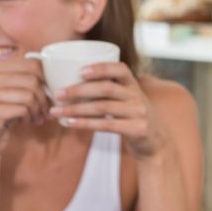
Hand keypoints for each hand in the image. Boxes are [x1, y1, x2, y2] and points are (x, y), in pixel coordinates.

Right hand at [0, 55, 48, 151]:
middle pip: (32, 80)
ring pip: (28, 96)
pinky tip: (26, 122)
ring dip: (38, 110)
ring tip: (37, 117)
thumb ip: (29, 77)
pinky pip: (22, 110)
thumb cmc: (6, 109)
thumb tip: (55, 75)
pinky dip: (30, 117)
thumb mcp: (15, 88)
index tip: (48, 92)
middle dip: (44, 98)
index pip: (32, 64)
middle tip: (45, 109)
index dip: (47, 79)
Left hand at [49, 63, 169, 159]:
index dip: (100, 68)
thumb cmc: (130, 117)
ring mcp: (138, 113)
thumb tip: (67, 85)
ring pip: (102, 108)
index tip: (79, 71)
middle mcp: (137, 96)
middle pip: (106, 89)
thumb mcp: (125, 100)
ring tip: (56, 111)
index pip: (120, 69)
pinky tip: (69, 122)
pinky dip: (85, 123)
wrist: (155, 142)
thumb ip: (106, 91)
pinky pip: (106, 125)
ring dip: (76, 109)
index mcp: (133, 84)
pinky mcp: (137, 129)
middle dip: (78, 90)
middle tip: (57, 94)